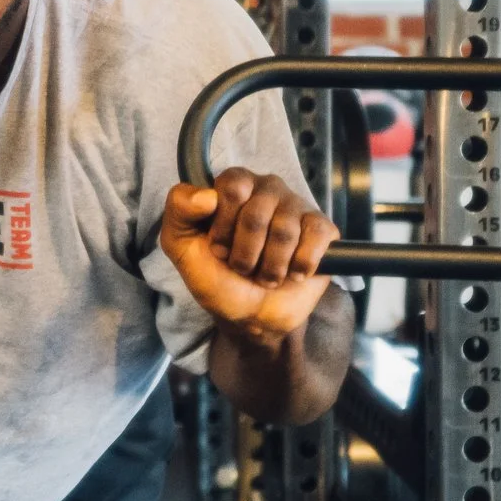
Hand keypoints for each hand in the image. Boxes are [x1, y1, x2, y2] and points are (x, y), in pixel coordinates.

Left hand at [160, 168, 337, 340]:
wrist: (249, 315)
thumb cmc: (217, 276)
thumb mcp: (181, 246)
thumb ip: (178, 211)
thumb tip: (206, 196)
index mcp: (235, 184)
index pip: (231, 187)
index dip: (223, 227)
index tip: (218, 249)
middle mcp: (267, 188)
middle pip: (256, 214)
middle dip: (244, 254)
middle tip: (242, 267)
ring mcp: (297, 206)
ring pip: (284, 232)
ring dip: (269, 268)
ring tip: (266, 275)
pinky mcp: (322, 229)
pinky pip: (315, 238)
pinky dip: (299, 267)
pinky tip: (293, 274)